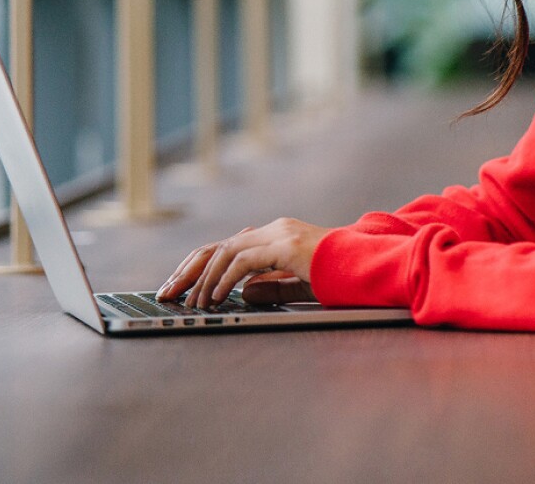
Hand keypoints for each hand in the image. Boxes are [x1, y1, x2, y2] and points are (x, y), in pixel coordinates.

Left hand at [155, 218, 329, 307]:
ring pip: (224, 252)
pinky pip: (244, 260)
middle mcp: (272, 230)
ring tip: (194, 304)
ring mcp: (278, 235)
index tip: (178, 288)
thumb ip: (272, 286)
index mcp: (275, 236)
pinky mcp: (285, 245)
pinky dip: (225, 280)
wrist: (369, 264)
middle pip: (215, 247)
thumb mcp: (299, 285)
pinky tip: (217, 297)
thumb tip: (243, 292)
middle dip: (187, 271)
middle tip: (165, 293)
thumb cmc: (341, 275)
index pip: (225, 248)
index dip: (198, 268)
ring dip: (203, 281)